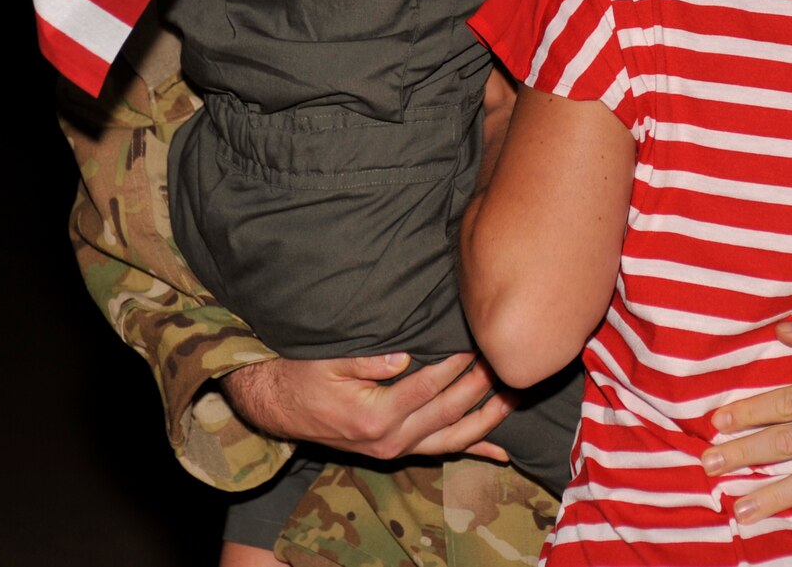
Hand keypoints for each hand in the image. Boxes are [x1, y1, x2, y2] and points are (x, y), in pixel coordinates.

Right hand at [222, 351, 511, 461]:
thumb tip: (405, 357)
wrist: (276, 406)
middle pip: (449, 412)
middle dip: (482, 386)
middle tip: (506, 360)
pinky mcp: (396, 451)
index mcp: (374, 416)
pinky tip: (500, 451)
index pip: (430, 386)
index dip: (458, 363)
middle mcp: (389, 440)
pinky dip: (473, 450)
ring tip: (514, 395)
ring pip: (453, 438)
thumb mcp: (327, 360)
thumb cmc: (302, 376)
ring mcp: (394, 450)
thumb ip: (367, 360)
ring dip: (487, 419)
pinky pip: (442, 452)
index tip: (479, 339)